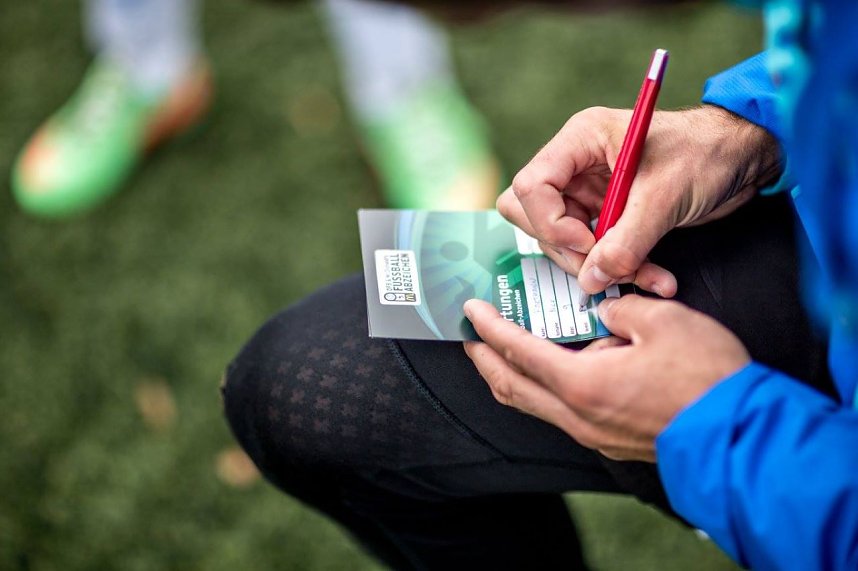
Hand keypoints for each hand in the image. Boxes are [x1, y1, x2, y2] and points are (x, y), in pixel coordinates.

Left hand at [462, 295, 749, 461]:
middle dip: (485, 359)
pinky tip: (557, 371)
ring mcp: (593, 434)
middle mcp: (577, 416)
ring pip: (535, 404)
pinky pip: (561, 414)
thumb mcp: (662, 320)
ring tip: (502, 352)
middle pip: (512, 387)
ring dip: (512, 377)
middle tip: (471, 336)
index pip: (519, 352)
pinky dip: (544, 390)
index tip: (471, 311)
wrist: (741, 435)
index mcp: (581, 384)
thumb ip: (620, 309)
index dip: (490, 328)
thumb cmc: (706, 378)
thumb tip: (604, 313)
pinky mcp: (610, 441)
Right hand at [498, 105, 780, 295]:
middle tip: (606, 267)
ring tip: (645, 276)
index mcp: (580, 141)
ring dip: (600, 267)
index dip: (550, 222)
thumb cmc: (707, 152)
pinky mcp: (607, 216)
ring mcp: (589, 192)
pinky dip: (621, 269)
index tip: (586, 244)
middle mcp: (577, 166)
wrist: (745, 157)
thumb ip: (626, 241)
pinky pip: (596, 252)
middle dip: (569, 250)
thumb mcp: (665, 195)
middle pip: (536, 217)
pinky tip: (655, 278)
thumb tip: (592, 279)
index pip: (532, 186)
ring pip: (564, 242)